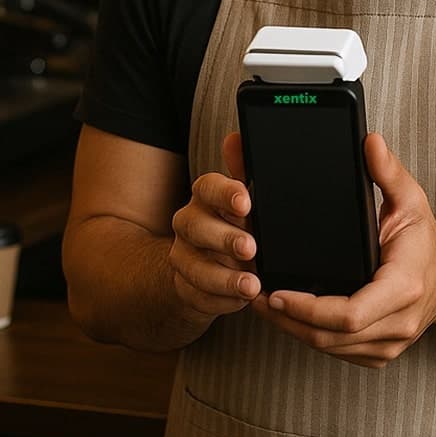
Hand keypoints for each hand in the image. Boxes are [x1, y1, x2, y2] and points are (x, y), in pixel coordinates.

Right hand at [168, 132, 260, 318]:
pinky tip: (242, 299)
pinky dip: (222, 299)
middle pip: (197, 227)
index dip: (226, 193)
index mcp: (205, 196)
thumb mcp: (243, 200)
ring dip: (224, 277)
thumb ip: (243, 170)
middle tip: (251, 247)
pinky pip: (198, 296)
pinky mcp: (185, 288)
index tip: (247, 202)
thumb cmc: (234, 224)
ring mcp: (183, 257)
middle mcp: (188, 223)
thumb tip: (237, 137)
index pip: (208, 186)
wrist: (208, 267)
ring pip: (194, 266)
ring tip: (251, 284)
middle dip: (224, 238)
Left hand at [250, 132, 435, 367]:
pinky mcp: (380, 353)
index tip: (278, 292)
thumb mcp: (412, 199)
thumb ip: (389, 170)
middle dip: (288, 319)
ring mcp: (389, 344)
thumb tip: (370, 141)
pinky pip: (339, 351)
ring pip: (330, 348)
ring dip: (294, 329)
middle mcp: (398, 322)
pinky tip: (290, 316)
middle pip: (331, 337)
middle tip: (255, 294)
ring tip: (264, 303)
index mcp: (403, 286)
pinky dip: (311, 336)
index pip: (350, 313)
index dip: (309, 308)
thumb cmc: (426, 240)